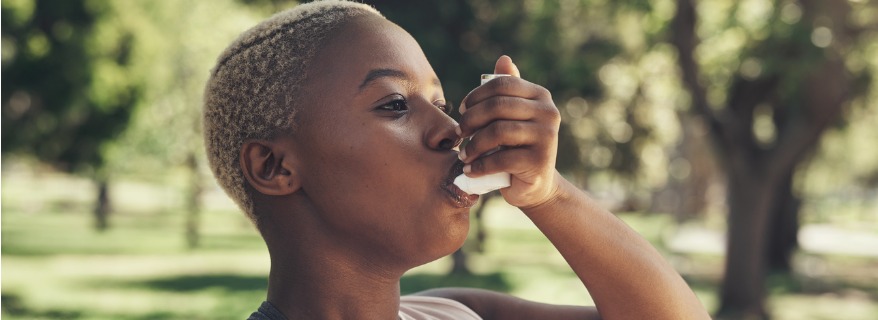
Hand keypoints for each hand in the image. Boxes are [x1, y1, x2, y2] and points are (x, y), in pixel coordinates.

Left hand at [457, 55, 561, 208]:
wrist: (534, 184)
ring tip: (464, 155)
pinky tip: (470, 170)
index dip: (477, 95)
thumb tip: (503, 59)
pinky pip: (501, 158)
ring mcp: (547, 136)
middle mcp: (548, 112)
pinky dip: (480, 166)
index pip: (503, 84)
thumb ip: (508, 90)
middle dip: (471, 119)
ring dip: (473, 145)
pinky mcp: (540, 161)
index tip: (462, 110)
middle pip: (498, 106)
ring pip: (498, 131)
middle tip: (459, 133)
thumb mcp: (511, 116)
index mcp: (540, 95)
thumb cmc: (516, 146)